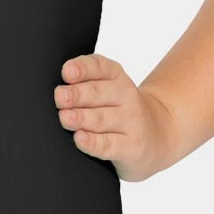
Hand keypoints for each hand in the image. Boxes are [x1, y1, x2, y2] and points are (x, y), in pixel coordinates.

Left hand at [53, 52, 175, 181]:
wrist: (159, 135)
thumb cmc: (119, 110)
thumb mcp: (108, 89)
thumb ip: (84, 83)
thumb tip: (54, 88)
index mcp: (115, 76)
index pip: (99, 66)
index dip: (82, 68)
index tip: (66, 72)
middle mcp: (125, 95)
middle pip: (97, 93)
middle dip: (77, 95)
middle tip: (59, 97)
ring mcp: (131, 122)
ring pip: (102, 118)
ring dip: (82, 118)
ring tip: (65, 117)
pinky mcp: (131, 147)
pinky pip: (109, 145)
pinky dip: (93, 142)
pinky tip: (80, 138)